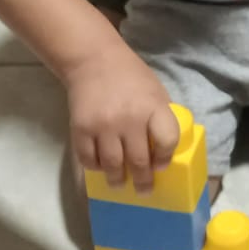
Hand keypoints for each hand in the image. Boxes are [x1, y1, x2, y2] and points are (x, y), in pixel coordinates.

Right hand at [63, 45, 179, 193]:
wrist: (93, 59)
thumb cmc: (130, 76)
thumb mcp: (155, 91)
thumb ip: (160, 118)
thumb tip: (164, 149)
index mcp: (153, 107)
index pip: (167, 141)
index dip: (166, 157)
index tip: (161, 164)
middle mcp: (129, 119)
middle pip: (139, 161)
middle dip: (143, 180)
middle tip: (144, 189)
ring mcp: (104, 125)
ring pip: (113, 165)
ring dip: (118, 180)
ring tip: (120, 183)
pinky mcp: (81, 129)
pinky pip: (89, 158)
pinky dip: (95, 167)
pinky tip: (100, 166)